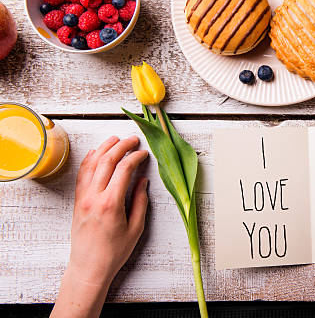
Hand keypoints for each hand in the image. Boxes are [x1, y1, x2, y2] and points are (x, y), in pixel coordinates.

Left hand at [51, 136, 148, 317]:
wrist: (89, 267)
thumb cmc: (114, 252)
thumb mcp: (136, 228)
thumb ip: (140, 201)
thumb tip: (142, 181)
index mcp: (111, 204)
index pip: (123, 169)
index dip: (135, 157)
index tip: (144, 153)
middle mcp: (94, 197)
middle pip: (106, 161)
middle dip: (121, 146)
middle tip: (133, 139)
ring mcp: (82, 198)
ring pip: (92, 164)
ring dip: (104, 148)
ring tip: (115, 139)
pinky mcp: (77, 201)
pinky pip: (82, 174)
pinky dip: (90, 160)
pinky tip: (97, 153)